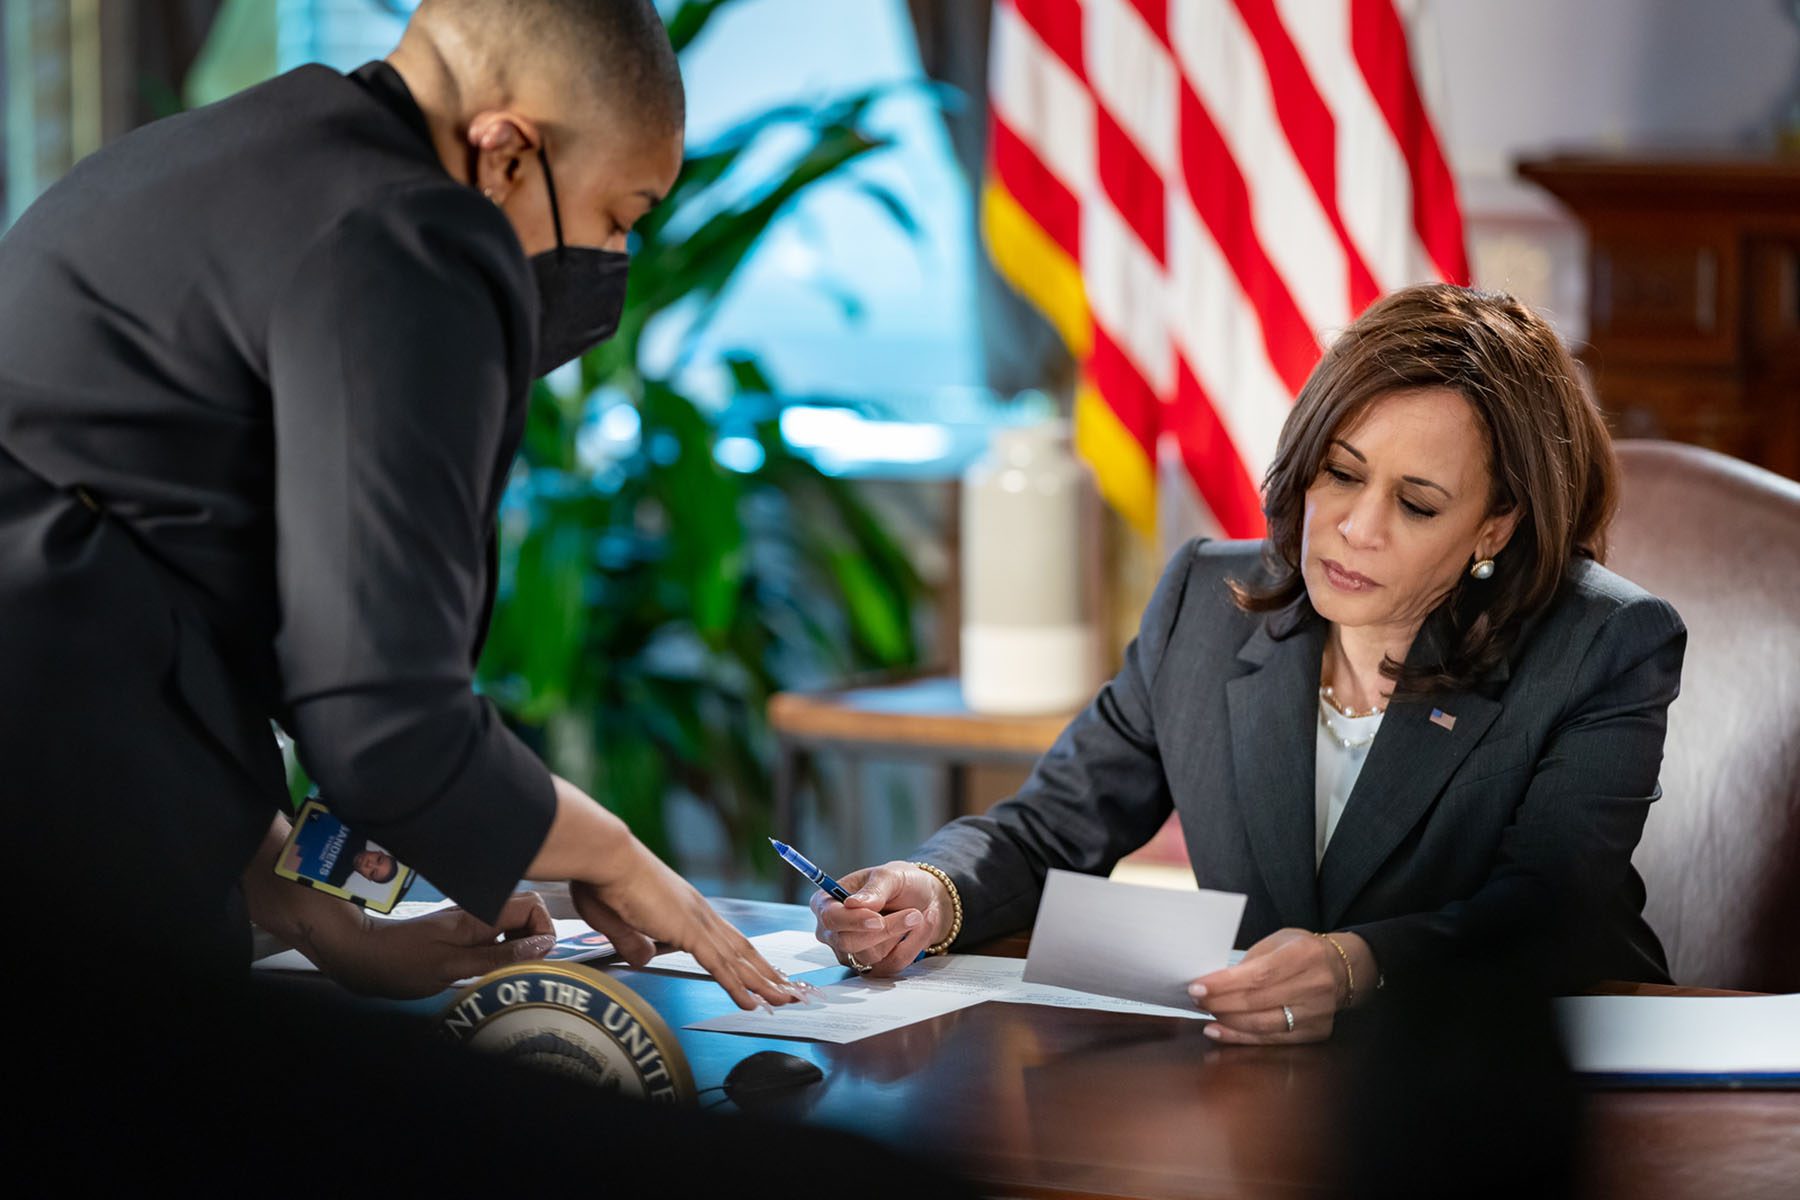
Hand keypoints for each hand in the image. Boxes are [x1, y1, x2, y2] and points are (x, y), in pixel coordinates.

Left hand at [315, 892, 556, 999]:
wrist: (358, 957)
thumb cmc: (402, 964)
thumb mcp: (453, 967)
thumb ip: (499, 956)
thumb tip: (544, 945)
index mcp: (480, 916)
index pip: (534, 905)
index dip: (543, 929)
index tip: (533, 959)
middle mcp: (478, 914)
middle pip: (526, 915)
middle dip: (533, 940)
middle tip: (518, 969)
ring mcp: (467, 924)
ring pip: (510, 928)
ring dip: (516, 950)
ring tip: (502, 975)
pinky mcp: (457, 936)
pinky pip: (492, 939)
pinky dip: (498, 955)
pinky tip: (483, 974)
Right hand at [569, 851, 801, 1011]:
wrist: (606, 857)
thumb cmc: (604, 880)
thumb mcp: (617, 921)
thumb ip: (633, 942)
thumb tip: (643, 957)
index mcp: (685, 908)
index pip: (724, 938)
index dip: (746, 957)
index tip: (761, 970)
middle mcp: (698, 913)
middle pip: (741, 948)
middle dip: (766, 971)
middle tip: (788, 989)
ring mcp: (697, 921)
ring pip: (738, 959)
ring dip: (763, 982)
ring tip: (784, 1000)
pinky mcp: (688, 931)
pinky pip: (720, 966)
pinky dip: (738, 986)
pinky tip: (753, 1002)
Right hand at [809, 861, 951, 976]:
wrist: (923, 901)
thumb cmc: (900, 884)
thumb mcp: (890, 876)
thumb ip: (873, 889)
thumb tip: (853, 904)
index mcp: (826, 902)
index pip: (830, 918)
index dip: (853, 921)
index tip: (878, 920)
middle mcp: (832, 931)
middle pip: (848, 942)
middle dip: (885, 929)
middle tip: (913, 914)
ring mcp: (849, 953)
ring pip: (871, 955)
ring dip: (900, 934)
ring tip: (917, 914)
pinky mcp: (870, 968)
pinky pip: (890, 965)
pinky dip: (911, 946)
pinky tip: (919, 929)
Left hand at [1188, 928, 1368, 1044]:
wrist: (1342, 970)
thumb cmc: (1302, 951)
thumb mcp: (1278, 942)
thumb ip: (1250, 961)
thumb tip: (1213, 983)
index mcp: (1305, 955)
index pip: (1258, 975)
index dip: (1225, 984)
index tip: (1197, 987)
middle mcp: (1315, 985)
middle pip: (1257, 1001)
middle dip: (1220, 1002)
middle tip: (1196, 1000)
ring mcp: (1318, 1013)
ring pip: (1263, 1025)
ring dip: (1228, 1022)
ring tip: (1206, 1015)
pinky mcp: (1315, 1033)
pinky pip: (1271, 1040)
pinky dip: (1242, 1038)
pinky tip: (1221, 1031)